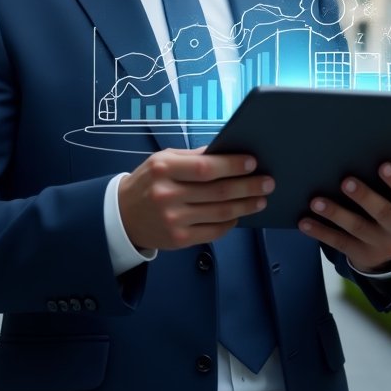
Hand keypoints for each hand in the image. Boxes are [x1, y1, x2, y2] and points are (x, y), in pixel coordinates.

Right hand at [118, 148, 273, 250]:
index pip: (205, 167)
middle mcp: (167, 195)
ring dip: (245, 205)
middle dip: (248, 186)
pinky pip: (213, 231)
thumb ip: (193, 157)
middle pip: (218, 191)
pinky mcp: (179, 239)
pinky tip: (240, 215)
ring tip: (261, 199)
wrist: (122, 216)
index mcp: (164, 169)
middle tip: (268, 182)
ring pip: (220, 213)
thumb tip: (227, 151)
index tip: (252, 162)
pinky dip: (230, 223)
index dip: (232, 165)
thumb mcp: (163, 160)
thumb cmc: (148, 182)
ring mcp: (173, 220)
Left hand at [297, 163, 390, 272]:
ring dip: (335, 213)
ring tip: (316, 202)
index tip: (383, 166)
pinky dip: (320, 231)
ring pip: (357, 227)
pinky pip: (339, 242)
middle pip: (382, 212)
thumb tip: (357, 154)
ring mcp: (383, 245)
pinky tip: (304, 222)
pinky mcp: (363, 255)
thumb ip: (388, 185)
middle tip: (346, 182)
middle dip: (364, 197)